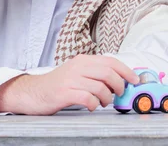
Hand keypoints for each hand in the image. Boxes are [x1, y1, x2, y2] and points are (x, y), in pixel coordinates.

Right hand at [0, 55, 139, 114]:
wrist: (33, 92)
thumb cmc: (58, 84)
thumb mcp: (77, 73)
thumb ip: (95, 73)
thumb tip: (119, 80)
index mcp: (83, 60)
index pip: (111, 61)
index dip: (126, 71)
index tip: (135, 80)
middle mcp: (78, 67)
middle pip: (109, 73)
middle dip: (119, 85)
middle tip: (119, 94)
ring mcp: (71, 79)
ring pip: (100, 87)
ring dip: (107, 98)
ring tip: (103, 102)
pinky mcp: (64, 93)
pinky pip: (88, 98)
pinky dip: (94, 104)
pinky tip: (91, 106)